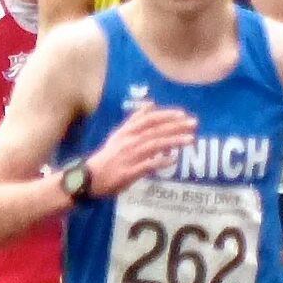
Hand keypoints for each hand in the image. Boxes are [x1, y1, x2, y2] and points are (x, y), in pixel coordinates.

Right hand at [86, 102, 200, 195]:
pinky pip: (148, 165)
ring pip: (154, 145)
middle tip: (194, 124)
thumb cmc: (107, 157)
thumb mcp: (119, 134)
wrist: (88, 178)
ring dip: (174, 141)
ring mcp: (129, 156)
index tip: (183, 114)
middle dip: (176, 126)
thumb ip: (135, 120)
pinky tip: (174, 160)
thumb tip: (151, 104)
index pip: (149, 119)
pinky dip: (161, 162)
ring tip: (191, 140)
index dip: (166, 115)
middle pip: (156, 130)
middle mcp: (128, 141)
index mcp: (126, 132)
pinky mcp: (129, 172)